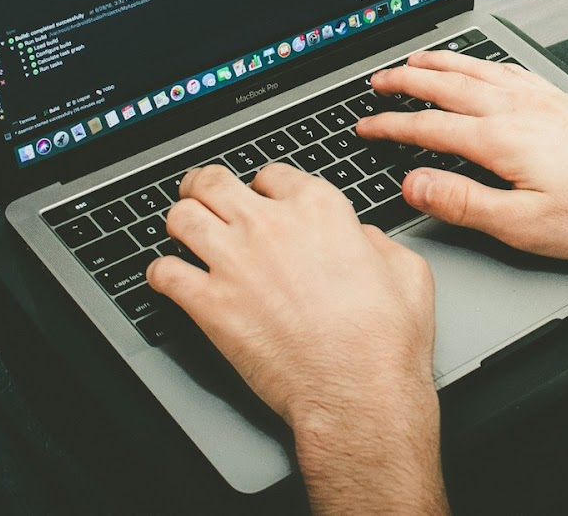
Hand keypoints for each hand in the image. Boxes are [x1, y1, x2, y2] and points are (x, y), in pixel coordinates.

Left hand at [145, 163, 436, 431]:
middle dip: (204, 187)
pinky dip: (160, 274)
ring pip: (181, 217)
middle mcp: (270, 225)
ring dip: (179, 221)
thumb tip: (362, 239)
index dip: (263, 186)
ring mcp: (234, 262)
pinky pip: (162, 272)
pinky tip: (169, 279)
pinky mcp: (209, 304)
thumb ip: (378, 242)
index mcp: (319, 209)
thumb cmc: (385, 341)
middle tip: (201, 195)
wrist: (357, 392)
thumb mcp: (407, 271)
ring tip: (181, 231)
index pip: (271, 174)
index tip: (260, 197)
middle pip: (213, 182)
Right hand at [356, 50, 567, 259]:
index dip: (391, 126)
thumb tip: (415, 184)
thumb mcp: (525, 226)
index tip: (364, 126)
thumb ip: (465, 203)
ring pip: (478, 70)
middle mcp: (518, 109)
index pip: (429, 126)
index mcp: (502, 139)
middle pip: (448, 85)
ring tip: (417, 60)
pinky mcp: (561, 102)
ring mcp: (542, 100)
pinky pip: (509, 70)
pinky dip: (482, 63)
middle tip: (378, 80)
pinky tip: (482, 66)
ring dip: (441, 63)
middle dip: (407, 82)